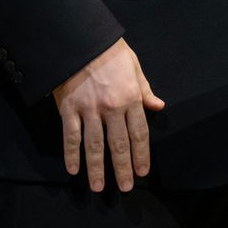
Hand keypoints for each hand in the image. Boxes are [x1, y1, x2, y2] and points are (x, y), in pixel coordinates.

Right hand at [52, 38, 163, 192]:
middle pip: (119, 144)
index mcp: (131, 97)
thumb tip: (158, 106)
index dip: (141, 155)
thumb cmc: (109, 51)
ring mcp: (89, 109)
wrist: (80, 39)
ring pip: (94, 146)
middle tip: (125, 187)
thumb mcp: (134, 66)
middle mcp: (112, 107)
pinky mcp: (69, 108)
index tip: (142, 172)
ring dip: (97, 169)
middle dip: (123, 169)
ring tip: (99, 187)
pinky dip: (72, 154)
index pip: (139, 133)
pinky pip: (71, 136)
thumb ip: (145, 89)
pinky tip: (74, 170)